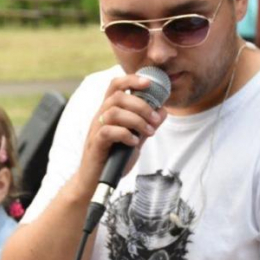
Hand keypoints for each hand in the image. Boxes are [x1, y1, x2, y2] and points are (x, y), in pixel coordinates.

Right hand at [75, 73, 167, 193]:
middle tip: (155, 119)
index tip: (149, 82)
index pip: (116, 85)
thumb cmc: (114, 158)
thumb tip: (163, 111)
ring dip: (136, 120)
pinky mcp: (95, 144)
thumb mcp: (135, 139)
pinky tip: (134, 143)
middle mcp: (100, 116)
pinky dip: (125, 134)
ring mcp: (96, 129)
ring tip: (149, 132)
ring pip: (114, 112)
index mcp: (109, 111)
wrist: (95, 181)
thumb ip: (147, 125)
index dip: (131, 79)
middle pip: (118, 97)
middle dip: (141, 105)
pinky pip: (108, 132)